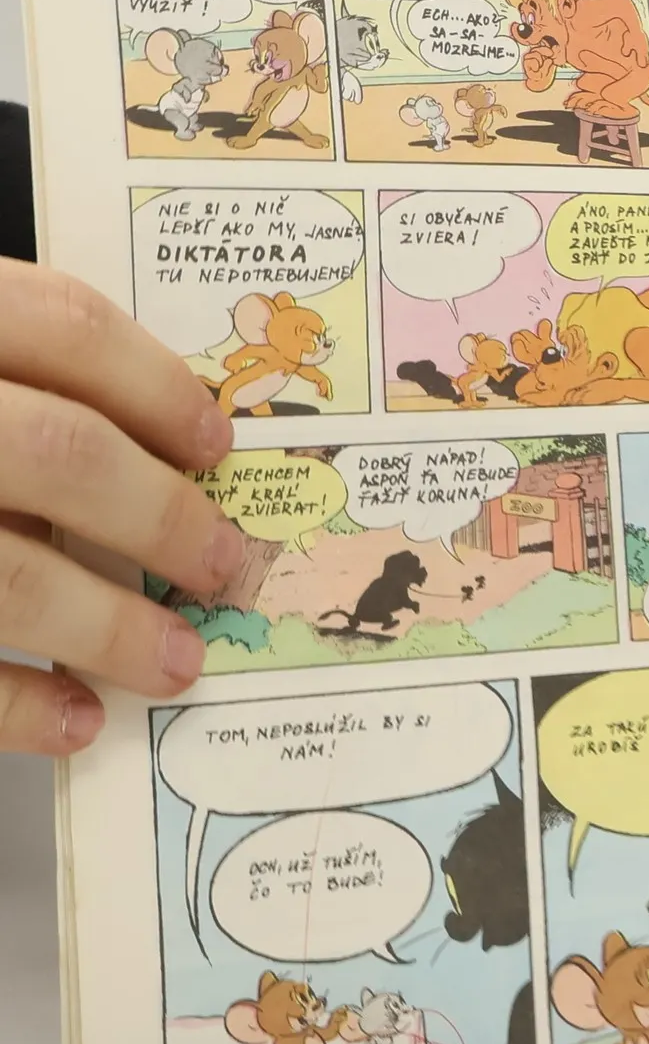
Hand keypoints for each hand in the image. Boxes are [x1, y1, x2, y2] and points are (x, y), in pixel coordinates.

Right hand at [0, 261, 237, 753]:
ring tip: (174, 663)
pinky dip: (14, 706)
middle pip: (57, 450)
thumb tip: (164, 451)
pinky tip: (77, 721)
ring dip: (104, 626)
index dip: (155, 385)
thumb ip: (19, 382)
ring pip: (3, 572)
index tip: (217, 445)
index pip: (58, 323)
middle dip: (162, 518)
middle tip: (231, 567)